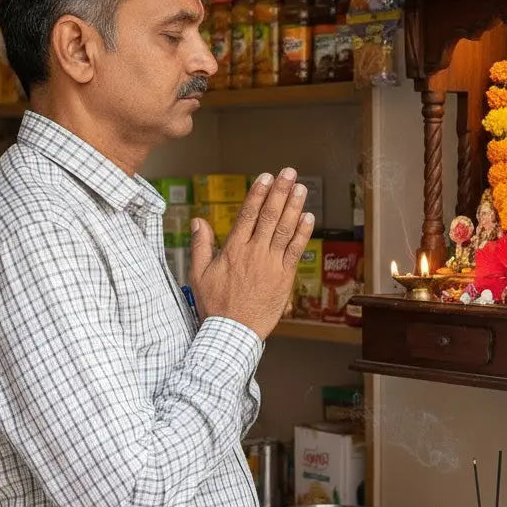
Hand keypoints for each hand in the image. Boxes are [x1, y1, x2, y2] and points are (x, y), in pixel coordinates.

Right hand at [189, 169, 314, 339]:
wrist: (232, 333)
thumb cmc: (215, 306)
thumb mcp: (199, 274)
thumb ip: (200, 245)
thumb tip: (198, 220)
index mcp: (233, 250)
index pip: (247, 214)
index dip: (258, 193)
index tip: (266, 177)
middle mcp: (253, 253)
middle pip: (268, 216)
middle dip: (280, 192)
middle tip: (289, 173)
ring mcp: (271, 265)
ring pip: (284, 230)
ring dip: (294, 207)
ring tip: (301, 188)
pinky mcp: (284, 278)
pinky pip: (295, 251)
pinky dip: (302, 233)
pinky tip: (308, 217)